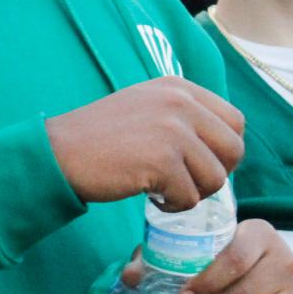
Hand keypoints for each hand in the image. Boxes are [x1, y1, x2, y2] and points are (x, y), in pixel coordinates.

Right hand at [46, 77, 243, 208]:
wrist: (57, 152)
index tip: (198, 162)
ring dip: (192, 192)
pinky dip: (173, 206)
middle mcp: (180, 103)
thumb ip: (182, 115)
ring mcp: (172, 130)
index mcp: (178, 88)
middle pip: (233, 149)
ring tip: (162, 189)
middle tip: (185, 181)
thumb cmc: (98, 137)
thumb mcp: (144, 106)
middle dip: (214, 173)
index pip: (235, 120)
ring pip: (215, 178)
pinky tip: (150, 197)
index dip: (223, 149)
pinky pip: (190, 197)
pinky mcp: (162, 161)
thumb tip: (223, 145)